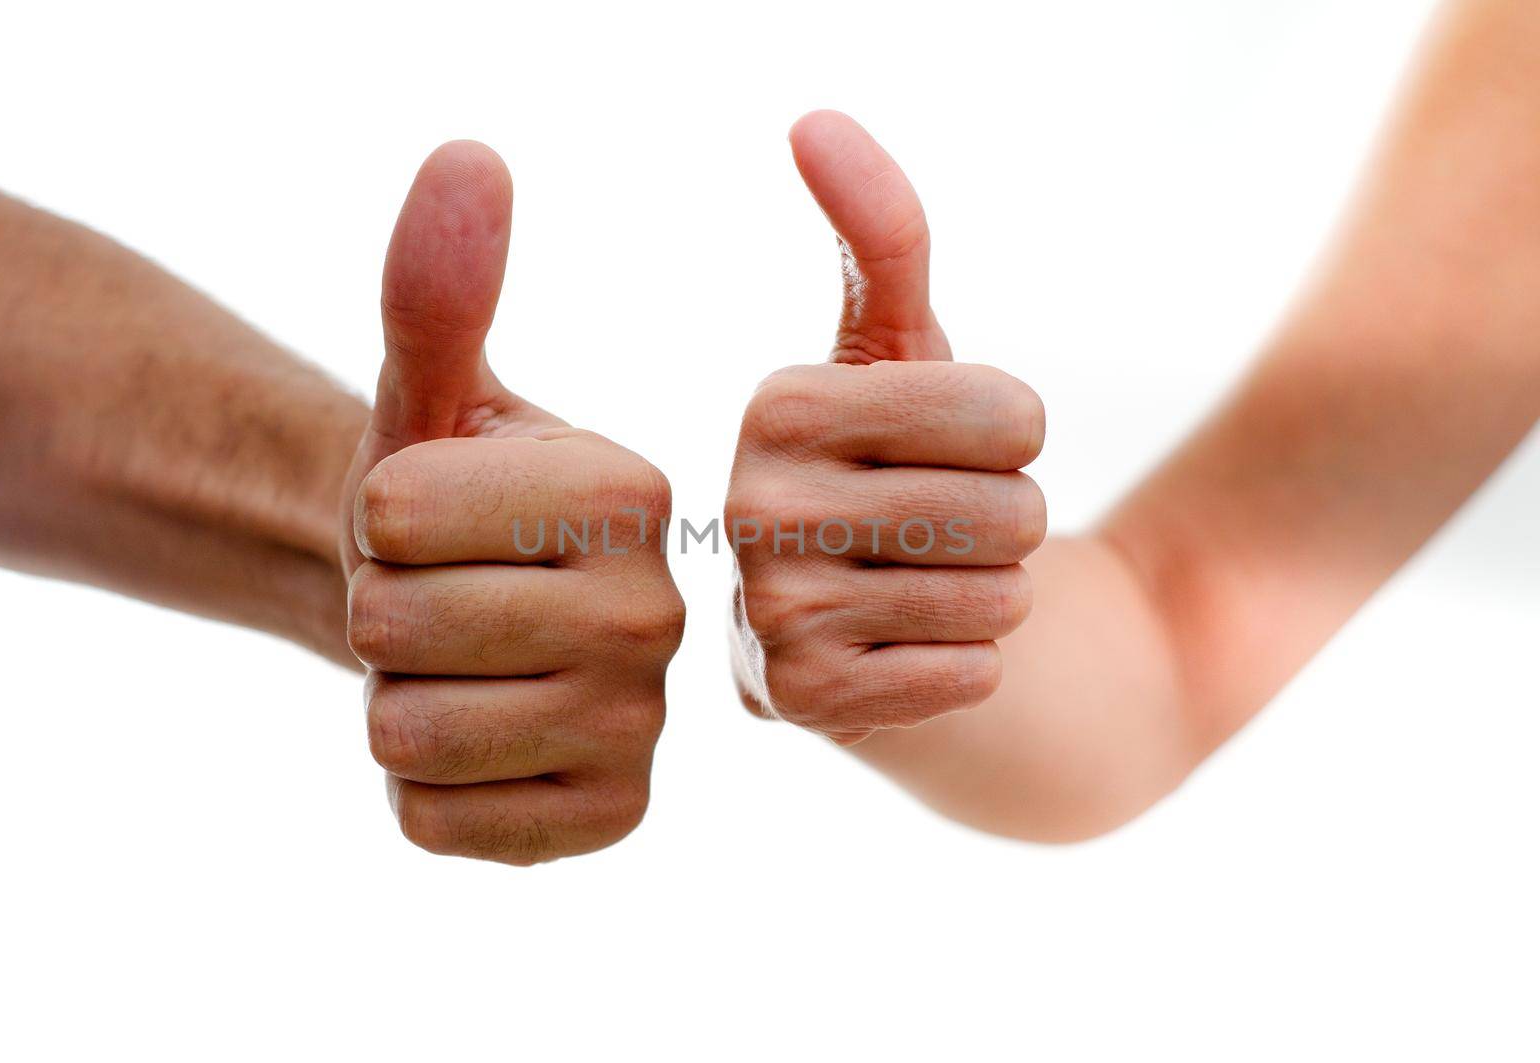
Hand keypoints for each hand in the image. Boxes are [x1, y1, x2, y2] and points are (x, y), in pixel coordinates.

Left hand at [339, 143, 684, 862]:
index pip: (399, 514)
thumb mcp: (430, 390)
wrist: (468, 620)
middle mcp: (660, 613)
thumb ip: (437, 287)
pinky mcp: (610, 820)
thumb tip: (468, 157)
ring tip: (455, 669)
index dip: (376, 513)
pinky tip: (476, 744)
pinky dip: (421, 790)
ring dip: (392, 702)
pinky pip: (437, 824)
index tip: (430, 511)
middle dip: (375, 611)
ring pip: (410, 737)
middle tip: (433, 596)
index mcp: (631, 489)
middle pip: (397, 631)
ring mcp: (643, 731)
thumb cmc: (444, 497)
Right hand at [724, 112, 1045, 743]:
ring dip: (993, 600)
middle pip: (1008, 509)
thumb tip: (812, 120)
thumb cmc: (905, 482)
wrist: (884, 640)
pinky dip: (967, 669)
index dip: (1018, 437)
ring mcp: (768, 612)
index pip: (1008, 413)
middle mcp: (748, 506)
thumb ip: (883, 240)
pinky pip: (971, 673)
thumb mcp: (908, 358)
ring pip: (997, 594)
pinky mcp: (798, 702)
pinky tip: (908, 658)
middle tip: (942, 537)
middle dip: (1009, 526)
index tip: (958, 453)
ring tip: (923, 593)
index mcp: (776, 407)